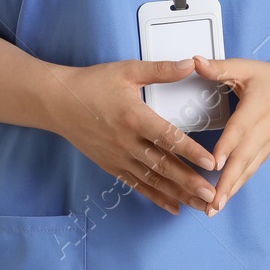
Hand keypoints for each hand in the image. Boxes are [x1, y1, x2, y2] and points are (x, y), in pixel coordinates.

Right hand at [47, 58, 221, 215]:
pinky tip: (173, 206)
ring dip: (178, 193)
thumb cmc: (93, 84)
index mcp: (135, 117)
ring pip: (153, 180)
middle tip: (212, 195)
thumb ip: (162, 70)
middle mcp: (127, 142)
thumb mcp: (128, 71)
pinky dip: (156, 197)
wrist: (57, 103)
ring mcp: (118, 157)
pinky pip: (137, 185)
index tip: (211, 163)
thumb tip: (191, 63)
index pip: (168, 138)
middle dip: (189, 182)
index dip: (191, 151)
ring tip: (200, 204)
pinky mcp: (111, 165)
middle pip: (163, 166)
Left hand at [191, 55, 269, 215]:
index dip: (228, 146)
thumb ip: (219, 67)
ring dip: (232, 189)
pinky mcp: (267, 150)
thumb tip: (194, 62)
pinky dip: (239, 186)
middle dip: (228, 181)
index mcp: (257, 105)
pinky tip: (225, 199)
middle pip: (245, 157)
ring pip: (249, 168)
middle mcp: (264, 127)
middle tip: (213, 201)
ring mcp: (267, 141)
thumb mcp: (244, 67)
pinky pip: (252, 170)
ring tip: (215, 208)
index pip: (240, 128)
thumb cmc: (268, 78)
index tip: (215, 163)